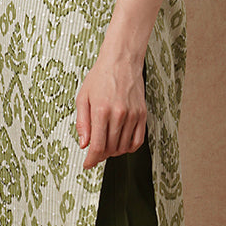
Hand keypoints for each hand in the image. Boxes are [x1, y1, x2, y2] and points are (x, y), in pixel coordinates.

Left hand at [76, 52, 146, 169]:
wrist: (121, 61)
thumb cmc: (100, 77)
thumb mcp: (83, 98)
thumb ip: (82, 123)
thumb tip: (84, 144)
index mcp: (101, 111)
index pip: (97, 146)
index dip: (91, 160)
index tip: (87, 165)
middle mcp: (119, 114)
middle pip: (110, 148)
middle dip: (100, 156)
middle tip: (94, 153)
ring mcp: (133, 115)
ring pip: (123, 147)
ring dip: (113, 152)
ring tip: (106, 146)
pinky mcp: (142, 114)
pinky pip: (137, 140)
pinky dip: (128, 147)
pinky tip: (120, 144)